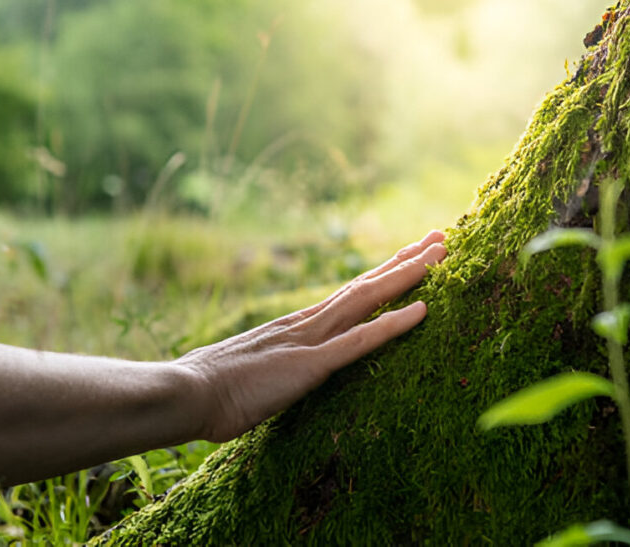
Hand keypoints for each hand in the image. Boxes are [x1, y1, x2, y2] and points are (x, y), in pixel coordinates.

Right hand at [178, 230, 446, 441]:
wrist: (187, 392)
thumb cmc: (211, 389)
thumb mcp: (252, 372)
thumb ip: (273, 365)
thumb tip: (278, 371)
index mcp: (297, 326)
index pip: (349, 294)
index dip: (382, 274)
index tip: (411, 255)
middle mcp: (308, 323)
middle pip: (366, 285)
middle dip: (406, 261)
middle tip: (441, 237)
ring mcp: (311, 340)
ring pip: (368, 299)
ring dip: (408, 276)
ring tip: (442, 254)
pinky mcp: (311, 365)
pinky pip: (360, 341)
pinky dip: (393, 323)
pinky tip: (424, 310)